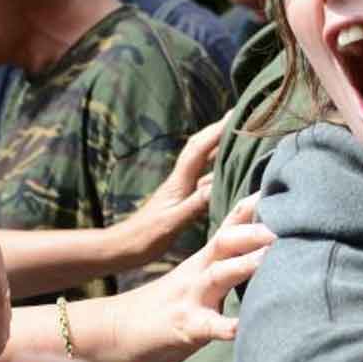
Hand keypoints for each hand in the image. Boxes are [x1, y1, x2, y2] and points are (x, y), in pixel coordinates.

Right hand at [88, 194, 272, 361]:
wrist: (115, 329)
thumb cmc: (164, 307)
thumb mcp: (194, 280)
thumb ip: (223, 267)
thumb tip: (262, 258)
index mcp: (203, 261)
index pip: (231, 226)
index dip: (254, 206)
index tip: (280, 188)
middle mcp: (198, 273)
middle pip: (225, 241)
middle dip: (255, 231)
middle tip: (288, 223)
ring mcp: (191, 298)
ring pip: (218, 275)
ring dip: (244, 266)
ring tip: (268, 259)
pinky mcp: (185, 327)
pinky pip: (208, 325)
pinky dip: (226, 327)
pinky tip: (242, 328)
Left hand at [116, 115, 226, 265]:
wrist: (125, 246)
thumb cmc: (146, 237)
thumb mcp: (173, 223)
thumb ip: (195, 205)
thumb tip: (216, 187)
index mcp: (179, 181)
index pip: (200, 148)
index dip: (217, 131)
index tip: (234, 115)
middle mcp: (180, 179)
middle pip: (199, 146)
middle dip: (217, 129)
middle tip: (237, 115)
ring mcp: (180, 187)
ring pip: (202, 159)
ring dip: (217, 145)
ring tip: (237, 135)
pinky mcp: (181, 197)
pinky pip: (204, 176)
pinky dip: (216, 167)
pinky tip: (226, 169)